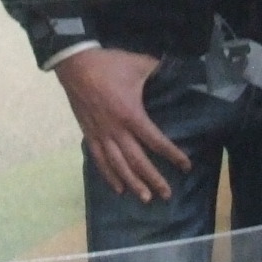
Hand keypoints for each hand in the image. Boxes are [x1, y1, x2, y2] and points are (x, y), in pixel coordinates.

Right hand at [55, 49, 188, 202]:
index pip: (155, 140)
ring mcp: (100, 134)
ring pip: (118, 165)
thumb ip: (160, 71)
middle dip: (153, 178)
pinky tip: (118, 188)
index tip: (186, 166)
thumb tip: (179, 73)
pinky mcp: (88, 134)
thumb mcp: (139, 64)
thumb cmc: (109, 65)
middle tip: (166, 194)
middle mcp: (116, 130)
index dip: (172, 154)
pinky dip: (109, 175)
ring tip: (145, 198)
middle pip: (137, 160)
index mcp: (131, 114)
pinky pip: (99, 160)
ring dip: (132, 183)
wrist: (75, 64)